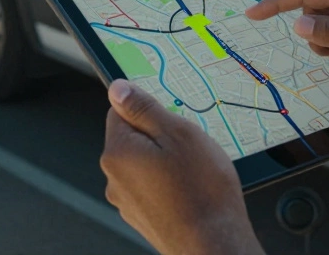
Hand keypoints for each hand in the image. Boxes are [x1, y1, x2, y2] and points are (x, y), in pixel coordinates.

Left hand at [101, 80, 263, 254]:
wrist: (213, 244)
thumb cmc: (201, 191)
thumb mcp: (178, 133)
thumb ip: (144, 108)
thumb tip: (118, 89)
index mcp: (118, 152)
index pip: (119, 111)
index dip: (149, 110)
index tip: (171, 118)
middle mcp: (115, 178)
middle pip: (133, 139)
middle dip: (160, 137)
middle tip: (189, 146)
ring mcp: (127, 201)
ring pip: (144, 164)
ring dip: (165, 161)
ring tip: (193, 172)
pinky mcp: (142, 217)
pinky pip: (152, 187)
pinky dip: (169, 184)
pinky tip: (190, 191)